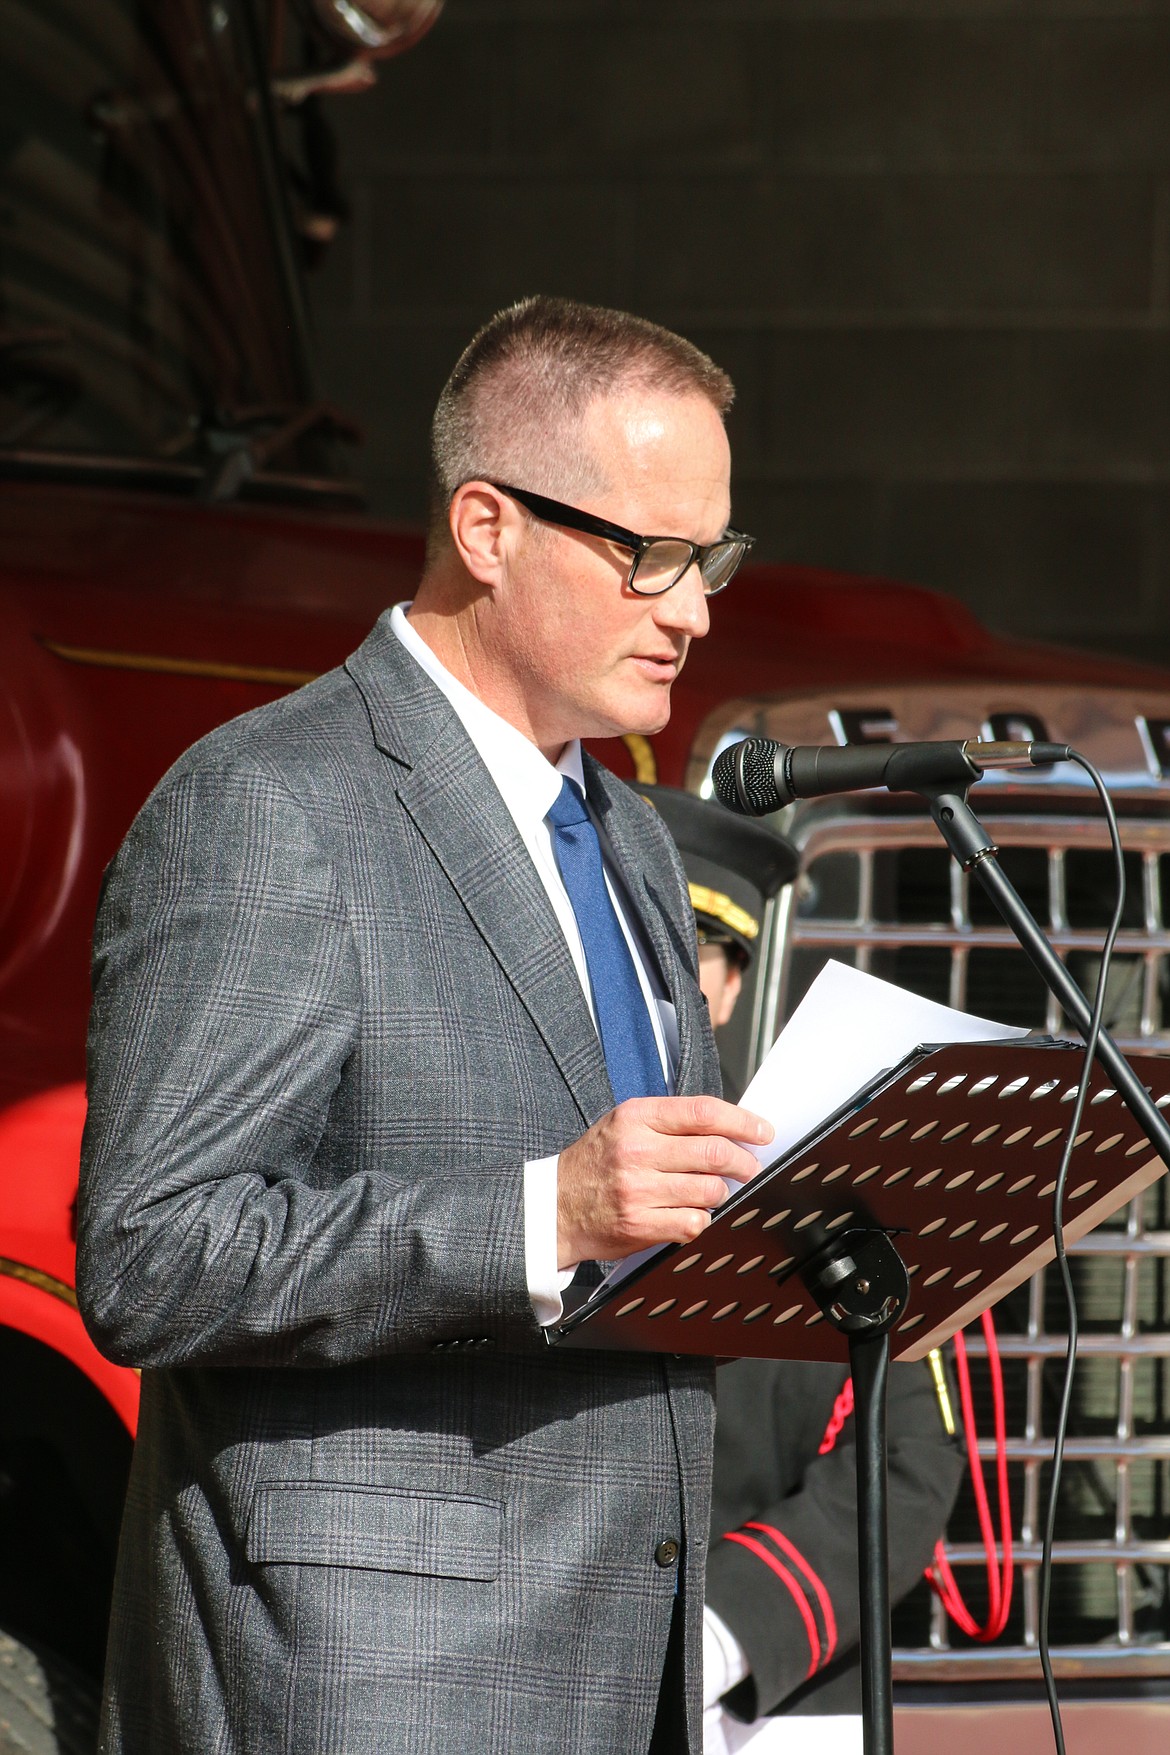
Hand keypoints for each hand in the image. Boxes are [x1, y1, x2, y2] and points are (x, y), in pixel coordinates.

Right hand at [556, 1095, 772, 1268]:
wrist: (555, 1206)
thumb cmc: (597, 1163)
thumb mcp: (625, 1125)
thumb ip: (670, 1122)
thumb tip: (728, 1128)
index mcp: (636, 1117)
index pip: (703, 1112)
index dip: (742, 1122)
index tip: (762, 1132)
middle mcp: (637, 1151)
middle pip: (714, 1152)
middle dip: (743, 1162)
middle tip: (749, 1167)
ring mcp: (638, 1190)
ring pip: (710, 1190)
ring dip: (719, 1193)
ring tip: (709, 1191)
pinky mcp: (639, 1224)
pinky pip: (694, 1223)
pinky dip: (701, 1220)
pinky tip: (689, 1214)